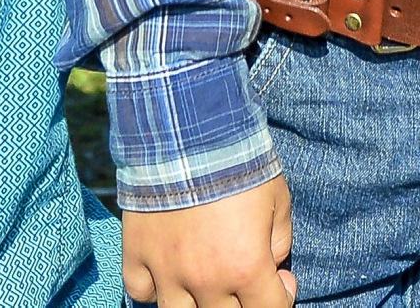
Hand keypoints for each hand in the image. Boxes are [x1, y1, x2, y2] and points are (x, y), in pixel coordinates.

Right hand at [122, 176, 295, 307]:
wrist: (186, 129)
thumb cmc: (239, 163)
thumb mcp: (279, 201)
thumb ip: (279, 242)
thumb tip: (274, 267)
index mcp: (245, 268)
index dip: (282, 296)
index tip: (281, 278)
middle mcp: (205, 280)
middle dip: (243, 302)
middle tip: (244, 276)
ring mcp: (166, 270)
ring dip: (198, 304)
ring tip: (207, 283)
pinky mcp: (137, 253)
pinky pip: (140, 292)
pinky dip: (154, 289)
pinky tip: (168, 273)